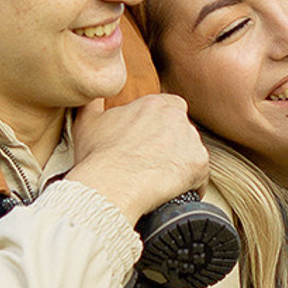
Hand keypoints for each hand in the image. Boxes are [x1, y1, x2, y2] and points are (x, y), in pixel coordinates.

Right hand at [65, 94, 208, 225]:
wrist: (111, 185)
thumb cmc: (99, 158)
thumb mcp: (88, 122)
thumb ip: (95, 103)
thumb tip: (96, 95)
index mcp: (155, 104)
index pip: (168, 109)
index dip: (158, 129)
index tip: (148, 143)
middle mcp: (177, 117)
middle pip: (180, 132)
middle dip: (170, 147)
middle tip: (151, 164)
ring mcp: (191, 140)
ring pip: (190, 153)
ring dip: (179, 165)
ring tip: (158, 180)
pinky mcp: (199, 164)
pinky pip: (199, 177)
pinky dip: (189, 186)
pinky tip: (171, 192)